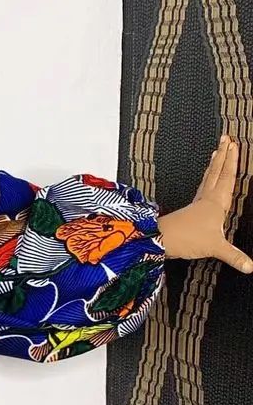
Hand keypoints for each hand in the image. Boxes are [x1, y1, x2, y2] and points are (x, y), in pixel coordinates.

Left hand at [156, 134, 251, 272]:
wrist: (160, 241)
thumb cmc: (186, 239)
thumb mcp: (215, 247)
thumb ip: (234, 256)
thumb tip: (250, 266)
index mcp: (216, 203)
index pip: (227, 176)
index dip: (232, 160)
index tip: (234, 144)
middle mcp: (206, 200)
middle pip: (217, 172)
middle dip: (223, 155)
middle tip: (226, 138)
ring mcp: (196, 204)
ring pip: (208, 179)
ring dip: (214, 165)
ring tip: (216, 153)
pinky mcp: (189, 211)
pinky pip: (201, 190)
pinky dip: (206, 182)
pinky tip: (205, 183)